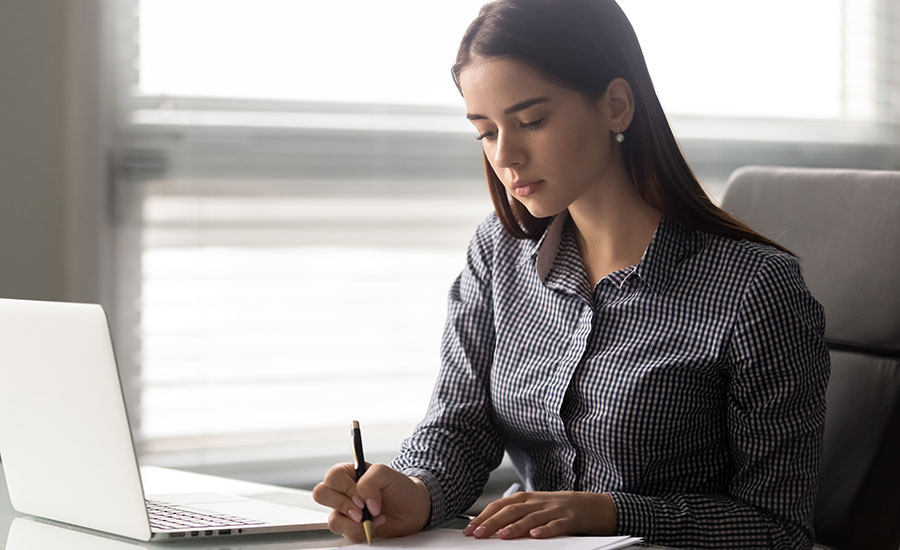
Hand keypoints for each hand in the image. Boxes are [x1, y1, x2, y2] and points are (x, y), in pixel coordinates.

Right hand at [312, 462, 430, 542]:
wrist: (412, 509)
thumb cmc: (398, 487)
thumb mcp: (386, 473)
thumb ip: (370, 480)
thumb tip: (362, 501)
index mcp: (348, 473)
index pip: (332, 477)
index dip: (344, 488)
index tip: (361, 497)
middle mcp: (342, 492)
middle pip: (321, 494)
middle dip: (343, 504)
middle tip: (362, 509)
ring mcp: (344, 511)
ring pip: (332, 518)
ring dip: (354, 521)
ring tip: (372, 518)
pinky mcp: (349, 528)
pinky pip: (344, 533)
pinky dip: (360, 531)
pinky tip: (373, 525)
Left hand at [462, 491, 615, 538]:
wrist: (596, 506)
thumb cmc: (563, 509)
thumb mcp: (538, 508)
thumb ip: (519, 514)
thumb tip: (492, 527)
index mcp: (529, 499)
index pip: (502, 505)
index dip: (485, 516)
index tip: (470, 528)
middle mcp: (539, 502)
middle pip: (512, 511)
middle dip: (492, 522)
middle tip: (477, 533)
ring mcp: (555, 510)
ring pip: (531, 517)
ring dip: (515, 526)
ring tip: (502, 535)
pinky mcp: (571, 519)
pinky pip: (557, 525)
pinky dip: (545, 530)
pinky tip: (536, 536)